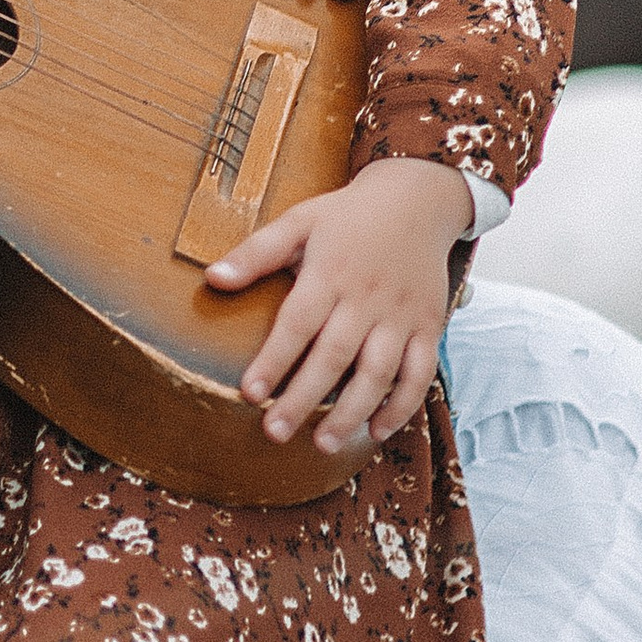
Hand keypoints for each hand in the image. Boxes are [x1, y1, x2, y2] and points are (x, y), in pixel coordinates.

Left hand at [206, 157, 472, 456]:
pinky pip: (420, 372)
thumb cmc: (347, 215)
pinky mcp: (429, 326)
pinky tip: (376, 428)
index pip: (297, 323)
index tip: (249, 393)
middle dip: (303, 398)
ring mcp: (401, 315)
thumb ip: (256, 253)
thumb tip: (212, 278)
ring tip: (321, 442)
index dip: (273, 360)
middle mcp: (367, 298)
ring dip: (351, 411)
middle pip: (334, 356)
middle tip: (274, 432)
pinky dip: (402, 405)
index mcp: (330, 272)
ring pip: (378, 372)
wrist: (416, 199)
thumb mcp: (298, 221)